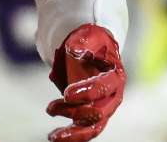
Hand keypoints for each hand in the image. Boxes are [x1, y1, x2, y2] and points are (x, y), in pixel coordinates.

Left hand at [46, 24, 126, 141]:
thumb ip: (84, 42)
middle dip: (76, 112)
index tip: (67, 94)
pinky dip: (71, 134)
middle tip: (51, 108)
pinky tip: (54, 136)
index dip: (88, 92)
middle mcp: (113, 95)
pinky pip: (84, 129)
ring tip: (53, 136)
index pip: (104, 87)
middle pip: (100, 111)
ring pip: (93, 127)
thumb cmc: (93, 42)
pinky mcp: (92, 113)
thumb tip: (75, 49)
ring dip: (74, 133)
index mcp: (115, 75)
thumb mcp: (90, 36)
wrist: (95, 49)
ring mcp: (103, 106)